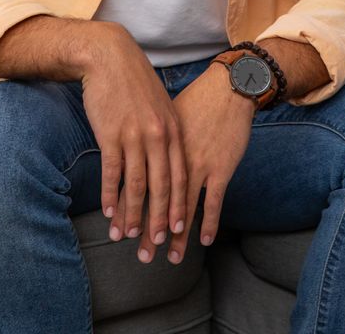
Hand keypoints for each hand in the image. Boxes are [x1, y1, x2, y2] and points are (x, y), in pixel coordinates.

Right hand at [80, 24, 186, 250]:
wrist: (110, 56)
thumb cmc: (134, 82)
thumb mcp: (160, 105)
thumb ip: (167, 131)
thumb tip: (170, 158)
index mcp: (173, 129)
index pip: (180, 176)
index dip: (178, 206)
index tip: (177, 230)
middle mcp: (158, 135)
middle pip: (161, 187)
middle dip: (158, 221)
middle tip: (155, 246)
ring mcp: (135, 135)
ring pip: (137, 185)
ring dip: (132, 215)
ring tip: (127, 237)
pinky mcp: (111, 134)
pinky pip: (113, 172)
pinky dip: (111, 195)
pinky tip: (108, 212)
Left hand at [129, 60, 253, 264]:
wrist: (227, 87)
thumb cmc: (197, 98)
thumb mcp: (164, 114)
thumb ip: (150, 135)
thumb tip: (132, 147)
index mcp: (156, 143)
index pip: (136, 180)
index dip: (126, 207)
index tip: (118, 228)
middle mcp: (173, 157)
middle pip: (156, 199)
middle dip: (147, 229)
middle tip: (140, 255)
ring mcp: (199, 164)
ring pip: (182, 206)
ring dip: (176, 234)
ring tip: (169, 256)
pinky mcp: (221, 167)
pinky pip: (213, 201)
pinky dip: (208, 222)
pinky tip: (202, 240)